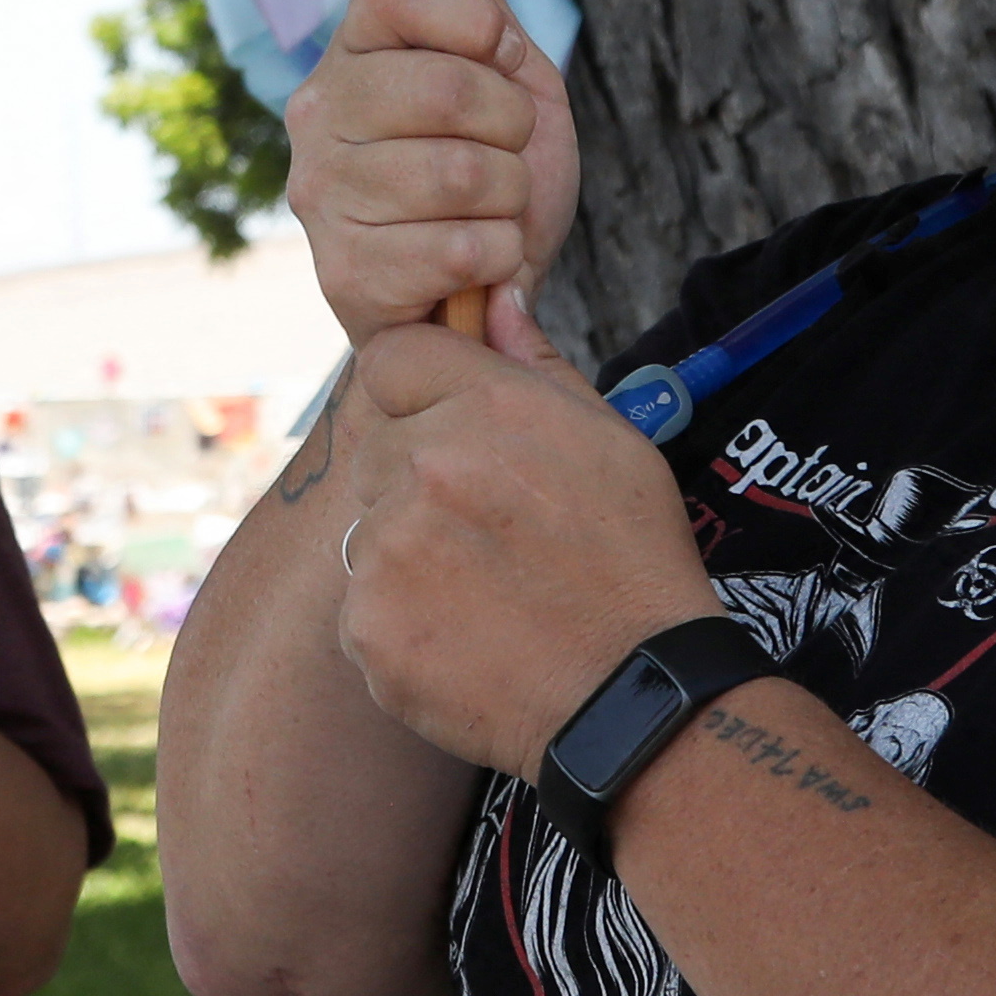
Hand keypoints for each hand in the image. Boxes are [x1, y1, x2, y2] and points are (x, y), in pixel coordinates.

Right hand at [283, 0, 578, 343]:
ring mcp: (320, 193)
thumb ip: (481, 6)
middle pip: (443, 83)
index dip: (474, 20)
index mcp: (352, 50)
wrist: (481, 296)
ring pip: (462, 173)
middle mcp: (316, 112)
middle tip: (506, 152)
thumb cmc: (492, 183)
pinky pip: (461, 248)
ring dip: (511, 197)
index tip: (501, 55)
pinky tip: (477, 262)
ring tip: (491, 210)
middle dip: (511, 125)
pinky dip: (499, 258)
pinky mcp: (342, 272)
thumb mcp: (509, 84)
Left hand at [322, 321, 720, 775]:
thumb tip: (493, 296)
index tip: (447, 427)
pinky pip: (362, 605)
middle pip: (377, 448)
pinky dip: (402, 623)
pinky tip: (467, 638)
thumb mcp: (611, 440)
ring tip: (486, 591)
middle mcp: (426, 467)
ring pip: (366, 530)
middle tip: (488, 532)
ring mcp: (388, 552)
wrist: (633, 699)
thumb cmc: (632, 561)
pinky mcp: (366, 627)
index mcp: (486, 407)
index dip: (419, 391)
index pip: (390, 358)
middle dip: (415, 480)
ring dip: (408, 555)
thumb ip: (535, 363)